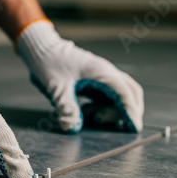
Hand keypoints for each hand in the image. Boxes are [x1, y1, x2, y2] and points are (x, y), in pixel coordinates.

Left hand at [17, 21, 143, 132]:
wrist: (42, 50)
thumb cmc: (49, 64)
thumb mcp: (55, 87)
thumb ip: (65, 107)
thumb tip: (72, 127)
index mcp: (101, 72)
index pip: (124, 93)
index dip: (131, 111)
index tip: (134, 128)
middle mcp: (106, 73)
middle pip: (130, 93)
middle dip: (128, 111)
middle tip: (118, 128)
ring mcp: (102, 77)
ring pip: (120, 95)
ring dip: (113, 110)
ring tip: (91, 116)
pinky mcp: (95, 81)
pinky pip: (108, 96)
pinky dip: (104, 107)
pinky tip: (86, 111)